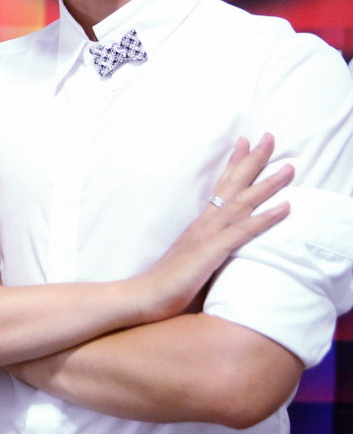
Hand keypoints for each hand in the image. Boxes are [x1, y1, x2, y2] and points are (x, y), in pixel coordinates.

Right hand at [134, 134, 292, 321]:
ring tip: (289, 167)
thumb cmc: (167, 286)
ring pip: (243, 202)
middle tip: (270, 137)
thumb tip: (223, 252)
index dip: (234, 165)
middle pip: (232, 185)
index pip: (220, 188)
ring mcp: (208, 236)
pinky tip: (285, 207)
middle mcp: (204, 224)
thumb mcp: (192, 263)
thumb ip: (208, 253)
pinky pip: (245, 231)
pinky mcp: (212, 252)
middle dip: (253, 161)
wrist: (144, 296)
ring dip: (268, 183)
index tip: (245, 143)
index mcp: (199, 226)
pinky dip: (266, 217)